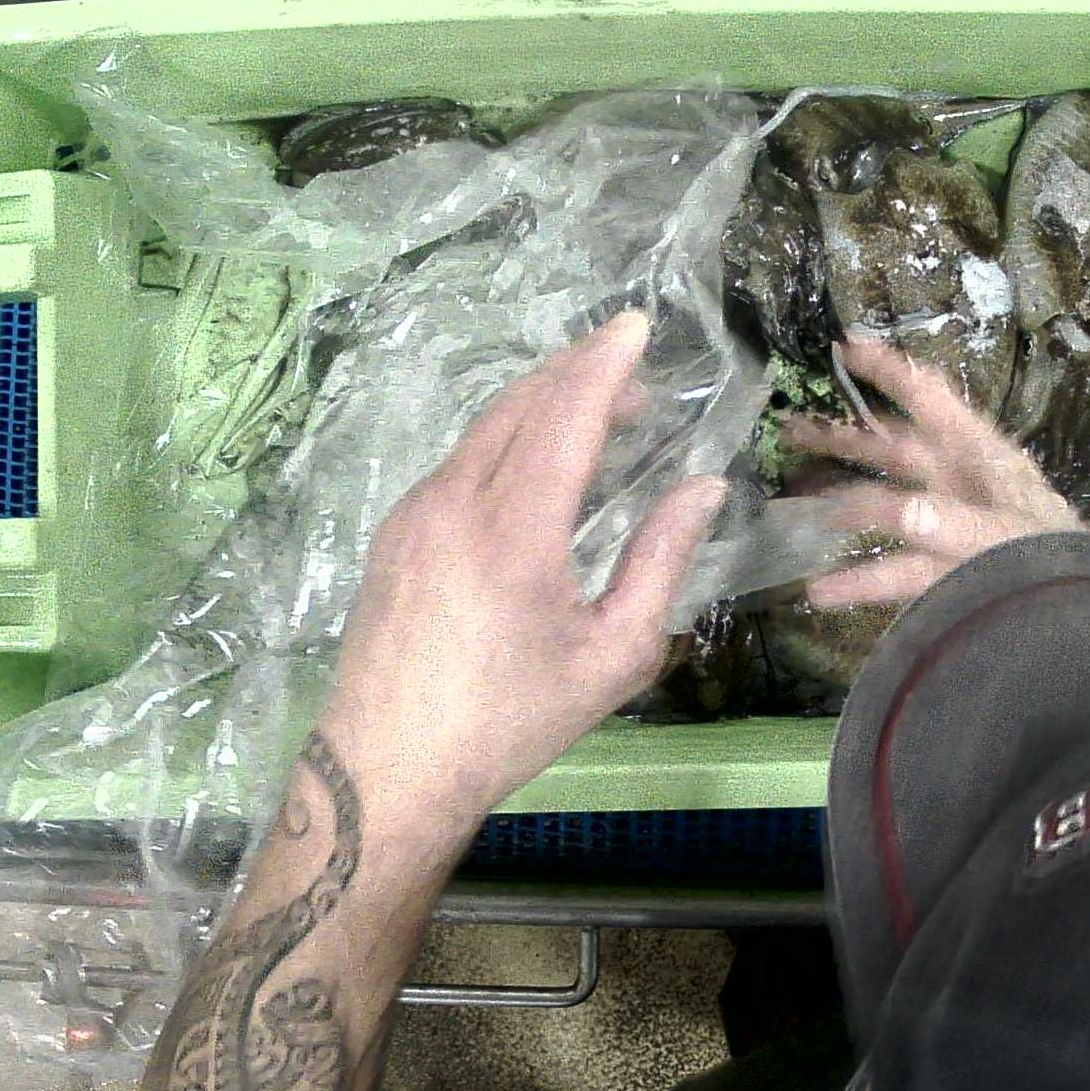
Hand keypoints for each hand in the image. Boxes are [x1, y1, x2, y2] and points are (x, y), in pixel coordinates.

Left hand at [322, 312, 726, 823]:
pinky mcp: (393, 533)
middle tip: (628, 364)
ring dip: (539, 404)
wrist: (387, 767)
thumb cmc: (512, 722)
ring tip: (593, 410)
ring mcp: (413, 514)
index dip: (605, 362)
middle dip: (576, 371)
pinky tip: (531, 465)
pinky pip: (456, 463)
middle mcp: (454, 503)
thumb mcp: (612, 655)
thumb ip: (660, 562)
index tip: (638, 324)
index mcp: (514, 530)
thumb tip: (701, 487)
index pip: (566, 414)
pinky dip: (503, 441)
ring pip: (483, 430)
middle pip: (520, 406)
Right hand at [786, 336, 1082, 607]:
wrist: (1080, 625)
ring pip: (885, 506)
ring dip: (841, 506)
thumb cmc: (1054, 568)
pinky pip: (894, 568)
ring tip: (795, 504)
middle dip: (845, 438)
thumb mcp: (1009, 537)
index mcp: (982, 455)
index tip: (845, 346)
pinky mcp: (942, 570)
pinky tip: (820, 592)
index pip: (931, 399)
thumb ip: (955, 524)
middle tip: (793, 429)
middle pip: (896, 450)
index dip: (890, 370)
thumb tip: (899, 510)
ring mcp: (949, 527)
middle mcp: (962, 483)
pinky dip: (858, 579)